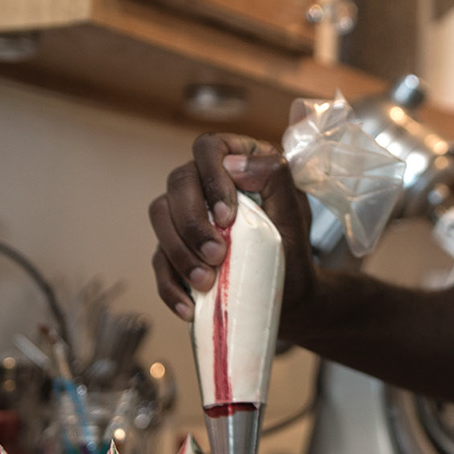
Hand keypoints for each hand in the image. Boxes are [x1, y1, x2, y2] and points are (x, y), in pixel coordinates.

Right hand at [149, 133, 314, 323]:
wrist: (288, 292)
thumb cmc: (292, 246)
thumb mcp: (294, 213)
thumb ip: (275, 179)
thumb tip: (237, 163)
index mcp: (234, 161)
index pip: (208, 147)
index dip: (210, 176)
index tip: (228, 215)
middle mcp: (203, 183)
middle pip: (177, 182)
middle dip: (192, 222)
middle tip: (216, 255)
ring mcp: (184, 216)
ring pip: (160, 217)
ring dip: (178, 251)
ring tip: (205, 281)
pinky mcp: (175, 250)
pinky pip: (159, 262)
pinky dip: (170, 285)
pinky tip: (188, 306)